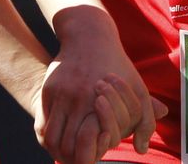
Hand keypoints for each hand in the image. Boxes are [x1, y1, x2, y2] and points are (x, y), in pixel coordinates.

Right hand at [36, 7, 162, 163]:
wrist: (89, 36)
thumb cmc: (117, 66)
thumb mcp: (138, 88)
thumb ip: (145, 119)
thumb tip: (141, 149)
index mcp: (99, 100)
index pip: (89, 143)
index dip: (92, 154)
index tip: (98, 152)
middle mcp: (76, 99)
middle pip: (67, 146)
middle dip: (75, 158)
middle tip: (83, 159)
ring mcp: (59, 95)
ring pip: (51, 139)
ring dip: (59, 152)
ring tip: (70, 154)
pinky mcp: (47, 91)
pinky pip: (42, 126)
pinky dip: (49, 139)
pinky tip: (60, 141)